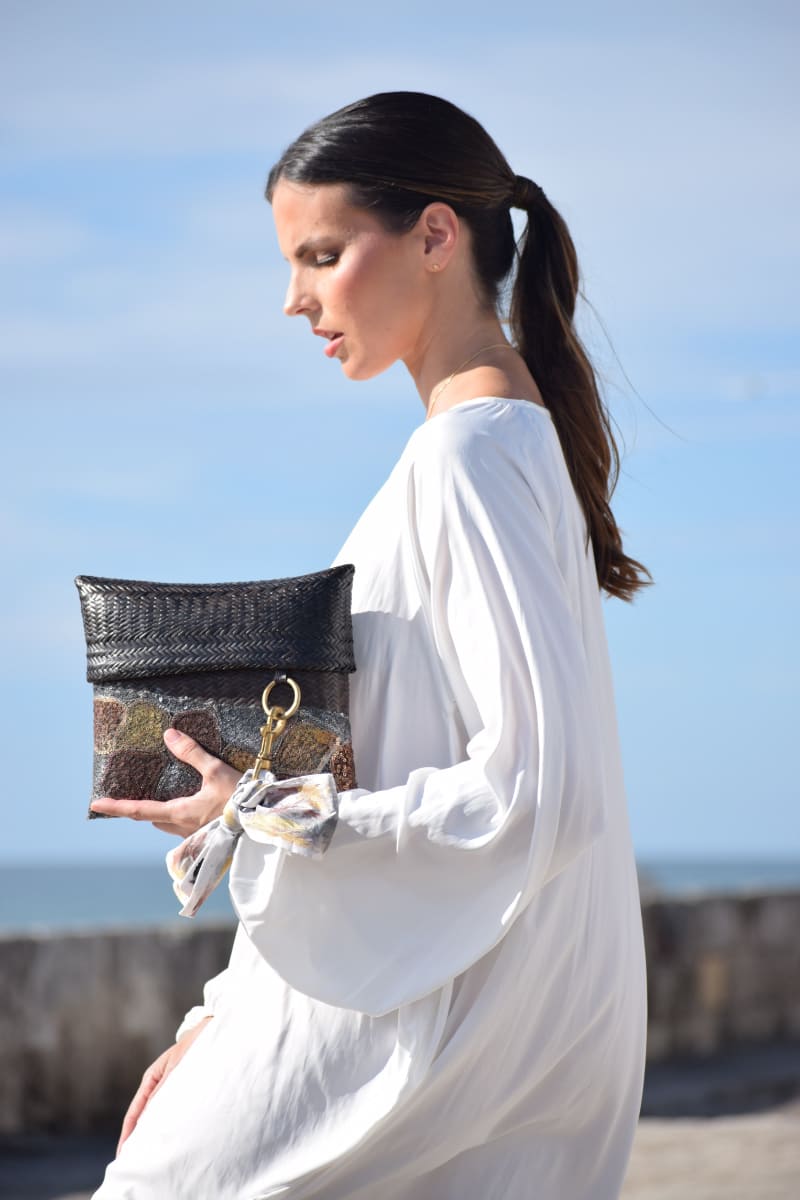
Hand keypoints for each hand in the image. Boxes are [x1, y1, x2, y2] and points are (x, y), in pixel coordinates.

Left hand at [90, 729, 241, 836]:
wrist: (263, 824)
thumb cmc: (240, 799)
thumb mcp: (217, 772)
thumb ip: (192, 753)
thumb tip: (169, 734)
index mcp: (179, 812)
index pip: (139, 810)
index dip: (115, 806)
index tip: (94, 804)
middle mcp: (181, 827)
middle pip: (151, 818)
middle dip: (139, 809)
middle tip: (128, 796)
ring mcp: (194, 833)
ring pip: (166, 823)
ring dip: (158, 812)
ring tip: (159, 796)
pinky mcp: (206, 834)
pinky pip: (182, 825)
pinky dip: (176, 814)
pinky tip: (190, 803)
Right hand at [117, 1016, 211, 1153]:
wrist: (216, 1029)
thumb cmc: (196, 1042)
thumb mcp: (178, 1064)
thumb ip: (164, 1088)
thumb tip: (149, 1115)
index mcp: (152, 1078)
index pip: (135, 1112)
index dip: (127, 1134)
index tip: (123, 1154)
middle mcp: (161, 1085)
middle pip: (145, 1117)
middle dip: (140, 1139)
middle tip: (136, 1162)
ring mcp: (173, 1088)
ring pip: (161, 1116)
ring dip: (157, 1133)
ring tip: (154, 1156)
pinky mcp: (187, 1090)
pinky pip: (175, 1112)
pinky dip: (172, 1126)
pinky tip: (175, 1139)